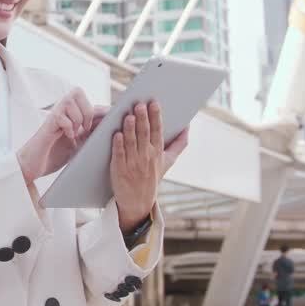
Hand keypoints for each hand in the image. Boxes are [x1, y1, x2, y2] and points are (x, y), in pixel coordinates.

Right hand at [16, 88, 107, 184]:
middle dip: (87, 110)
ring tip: (75, 133)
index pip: (90, 104)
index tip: (117, 115)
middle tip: (86, 128)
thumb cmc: (55, 154)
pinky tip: (67, 137)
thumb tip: (110, 127)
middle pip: (78, 92)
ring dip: (77, 118)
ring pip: (70, 102)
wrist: (34, 165)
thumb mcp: (79, 144)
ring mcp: (54, 116)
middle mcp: (62, 111)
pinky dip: (68, 127)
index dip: (104, 109)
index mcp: (71, 115)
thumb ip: (90, 134)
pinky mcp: (47, 124)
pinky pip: (61, 116)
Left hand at [109, 100, 189, 227]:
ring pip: (131, 143)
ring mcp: (133, 164)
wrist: (138, 202)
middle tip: (140, 104)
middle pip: (144, 134)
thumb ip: (179, 144)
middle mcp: (146, 157)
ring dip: (130, 129)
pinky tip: (116, 134)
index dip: (156, 116)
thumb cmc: (152, 177)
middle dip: (142, 118)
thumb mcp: (168, 161)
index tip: (154, 103)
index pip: (158, 131)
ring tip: (128, 115)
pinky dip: (118, 145)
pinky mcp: (119, 170)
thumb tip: (188, 127)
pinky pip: (119, 155)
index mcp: (157, 153)